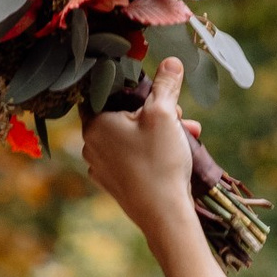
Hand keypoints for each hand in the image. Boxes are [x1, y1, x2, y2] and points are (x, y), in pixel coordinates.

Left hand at [82, 51, 205, 246]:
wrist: (164, 216)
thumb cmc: (159, 161)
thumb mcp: (164, 114)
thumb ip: (165, 84)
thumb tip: (171, 61)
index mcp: (95, 123)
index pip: (105, 91)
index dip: (133, 87)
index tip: (155, 91)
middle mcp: (91, 144)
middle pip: (121, 115)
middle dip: (153, 110)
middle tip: (178, 113)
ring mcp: (101, 167)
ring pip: (128, 137)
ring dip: (157, 131)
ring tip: (186, 133)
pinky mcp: (114, 184)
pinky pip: (130, 158)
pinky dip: (149, 152)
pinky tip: (172, 154)